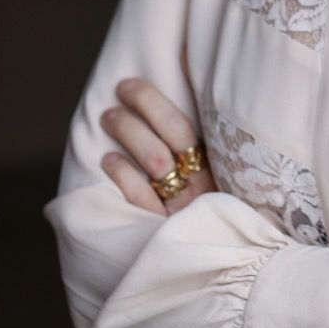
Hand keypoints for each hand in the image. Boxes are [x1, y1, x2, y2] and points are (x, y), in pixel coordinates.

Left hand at [99, 77, 216, 214]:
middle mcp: (204, 180)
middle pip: (174, 134)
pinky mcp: (164, 226)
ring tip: (109, 117)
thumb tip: (185, 68)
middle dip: (144, 105)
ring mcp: (184, 204)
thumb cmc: (208, 199)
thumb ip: (198, 130)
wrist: (215, 259)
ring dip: (129, 133)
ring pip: (156, 161)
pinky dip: (124, 174)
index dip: (155, 100)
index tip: (131, 83)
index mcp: (219, 160)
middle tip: (120, 90)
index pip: (187, 122)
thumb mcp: (213, 167)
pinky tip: (109, 159)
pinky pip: (142, 196)